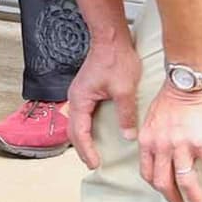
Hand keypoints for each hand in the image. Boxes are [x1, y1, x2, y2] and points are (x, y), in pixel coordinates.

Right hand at [61, 34, 140, 173]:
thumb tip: (128, 136)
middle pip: (73, 130)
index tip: (95, 164)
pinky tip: (95, 130)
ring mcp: (78, 93)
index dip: (87, 150)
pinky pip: (81, 113)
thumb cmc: (116, 59)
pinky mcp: (85, 89)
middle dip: (81, 148)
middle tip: (92, 162)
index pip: (80, 133)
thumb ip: (125, 114)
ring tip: (92, 150)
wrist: (111, 37)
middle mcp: (75, 98)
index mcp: (81, 100)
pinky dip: (85, 126)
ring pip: (76, 122)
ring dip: (82, 137)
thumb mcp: (124, 90)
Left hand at [137, 78, 201, 201]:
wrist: (188, 80)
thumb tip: (160, 153)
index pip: (147, 172)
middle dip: (173, 199)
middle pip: (163, 182)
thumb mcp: (151, 118)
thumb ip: (154, 138)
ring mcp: (181, 144)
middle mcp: (161, 145)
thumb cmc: (171, 97)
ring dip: (194, 198)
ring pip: (185, 180)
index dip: (157, 187)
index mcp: (148, 140)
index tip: (166, 193)